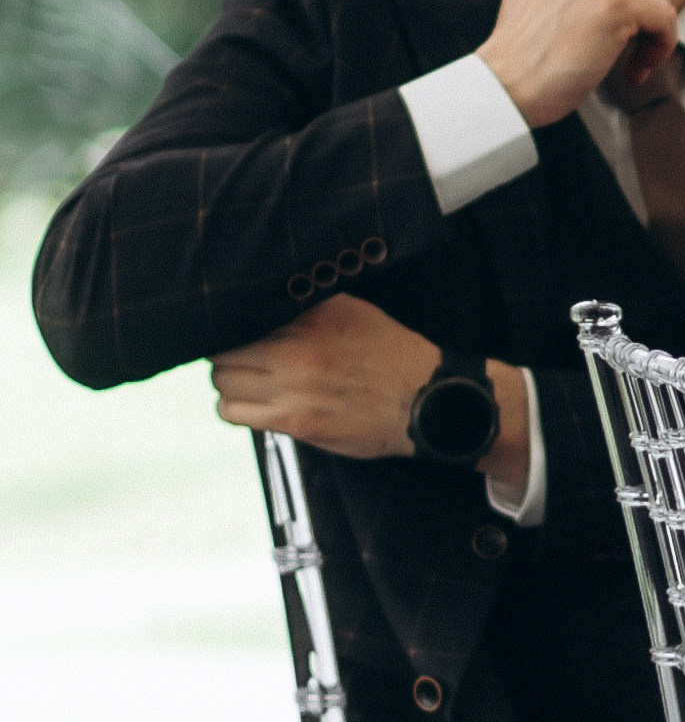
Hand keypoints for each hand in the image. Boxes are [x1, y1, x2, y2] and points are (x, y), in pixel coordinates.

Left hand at [213, 294, 530, 481]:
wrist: (425, 401)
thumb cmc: (392, 354)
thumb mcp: (353, 311)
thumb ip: (307, 303)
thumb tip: (268, 296)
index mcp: (308, 321)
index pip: (238, 320)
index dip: (231, 326)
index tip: (235, 330)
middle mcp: (295, 354)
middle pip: (221, 356)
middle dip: (227, 356)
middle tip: (240, 357)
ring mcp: (293, 393)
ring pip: (223, 388)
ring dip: (229, 385)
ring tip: (246, 382)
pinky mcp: (296, 425)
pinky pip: (238, 416)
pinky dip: (237, 409)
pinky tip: (254, 403)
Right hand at [477, 0, 677, 128]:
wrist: (506, 83)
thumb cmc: (525, 43)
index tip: (615, 26)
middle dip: (645, 9)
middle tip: (624, 47)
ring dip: (653, 33)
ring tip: (625, 61)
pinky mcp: (616, 2)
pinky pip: (666, 18)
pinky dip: (661, 47)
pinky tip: (635, 70)